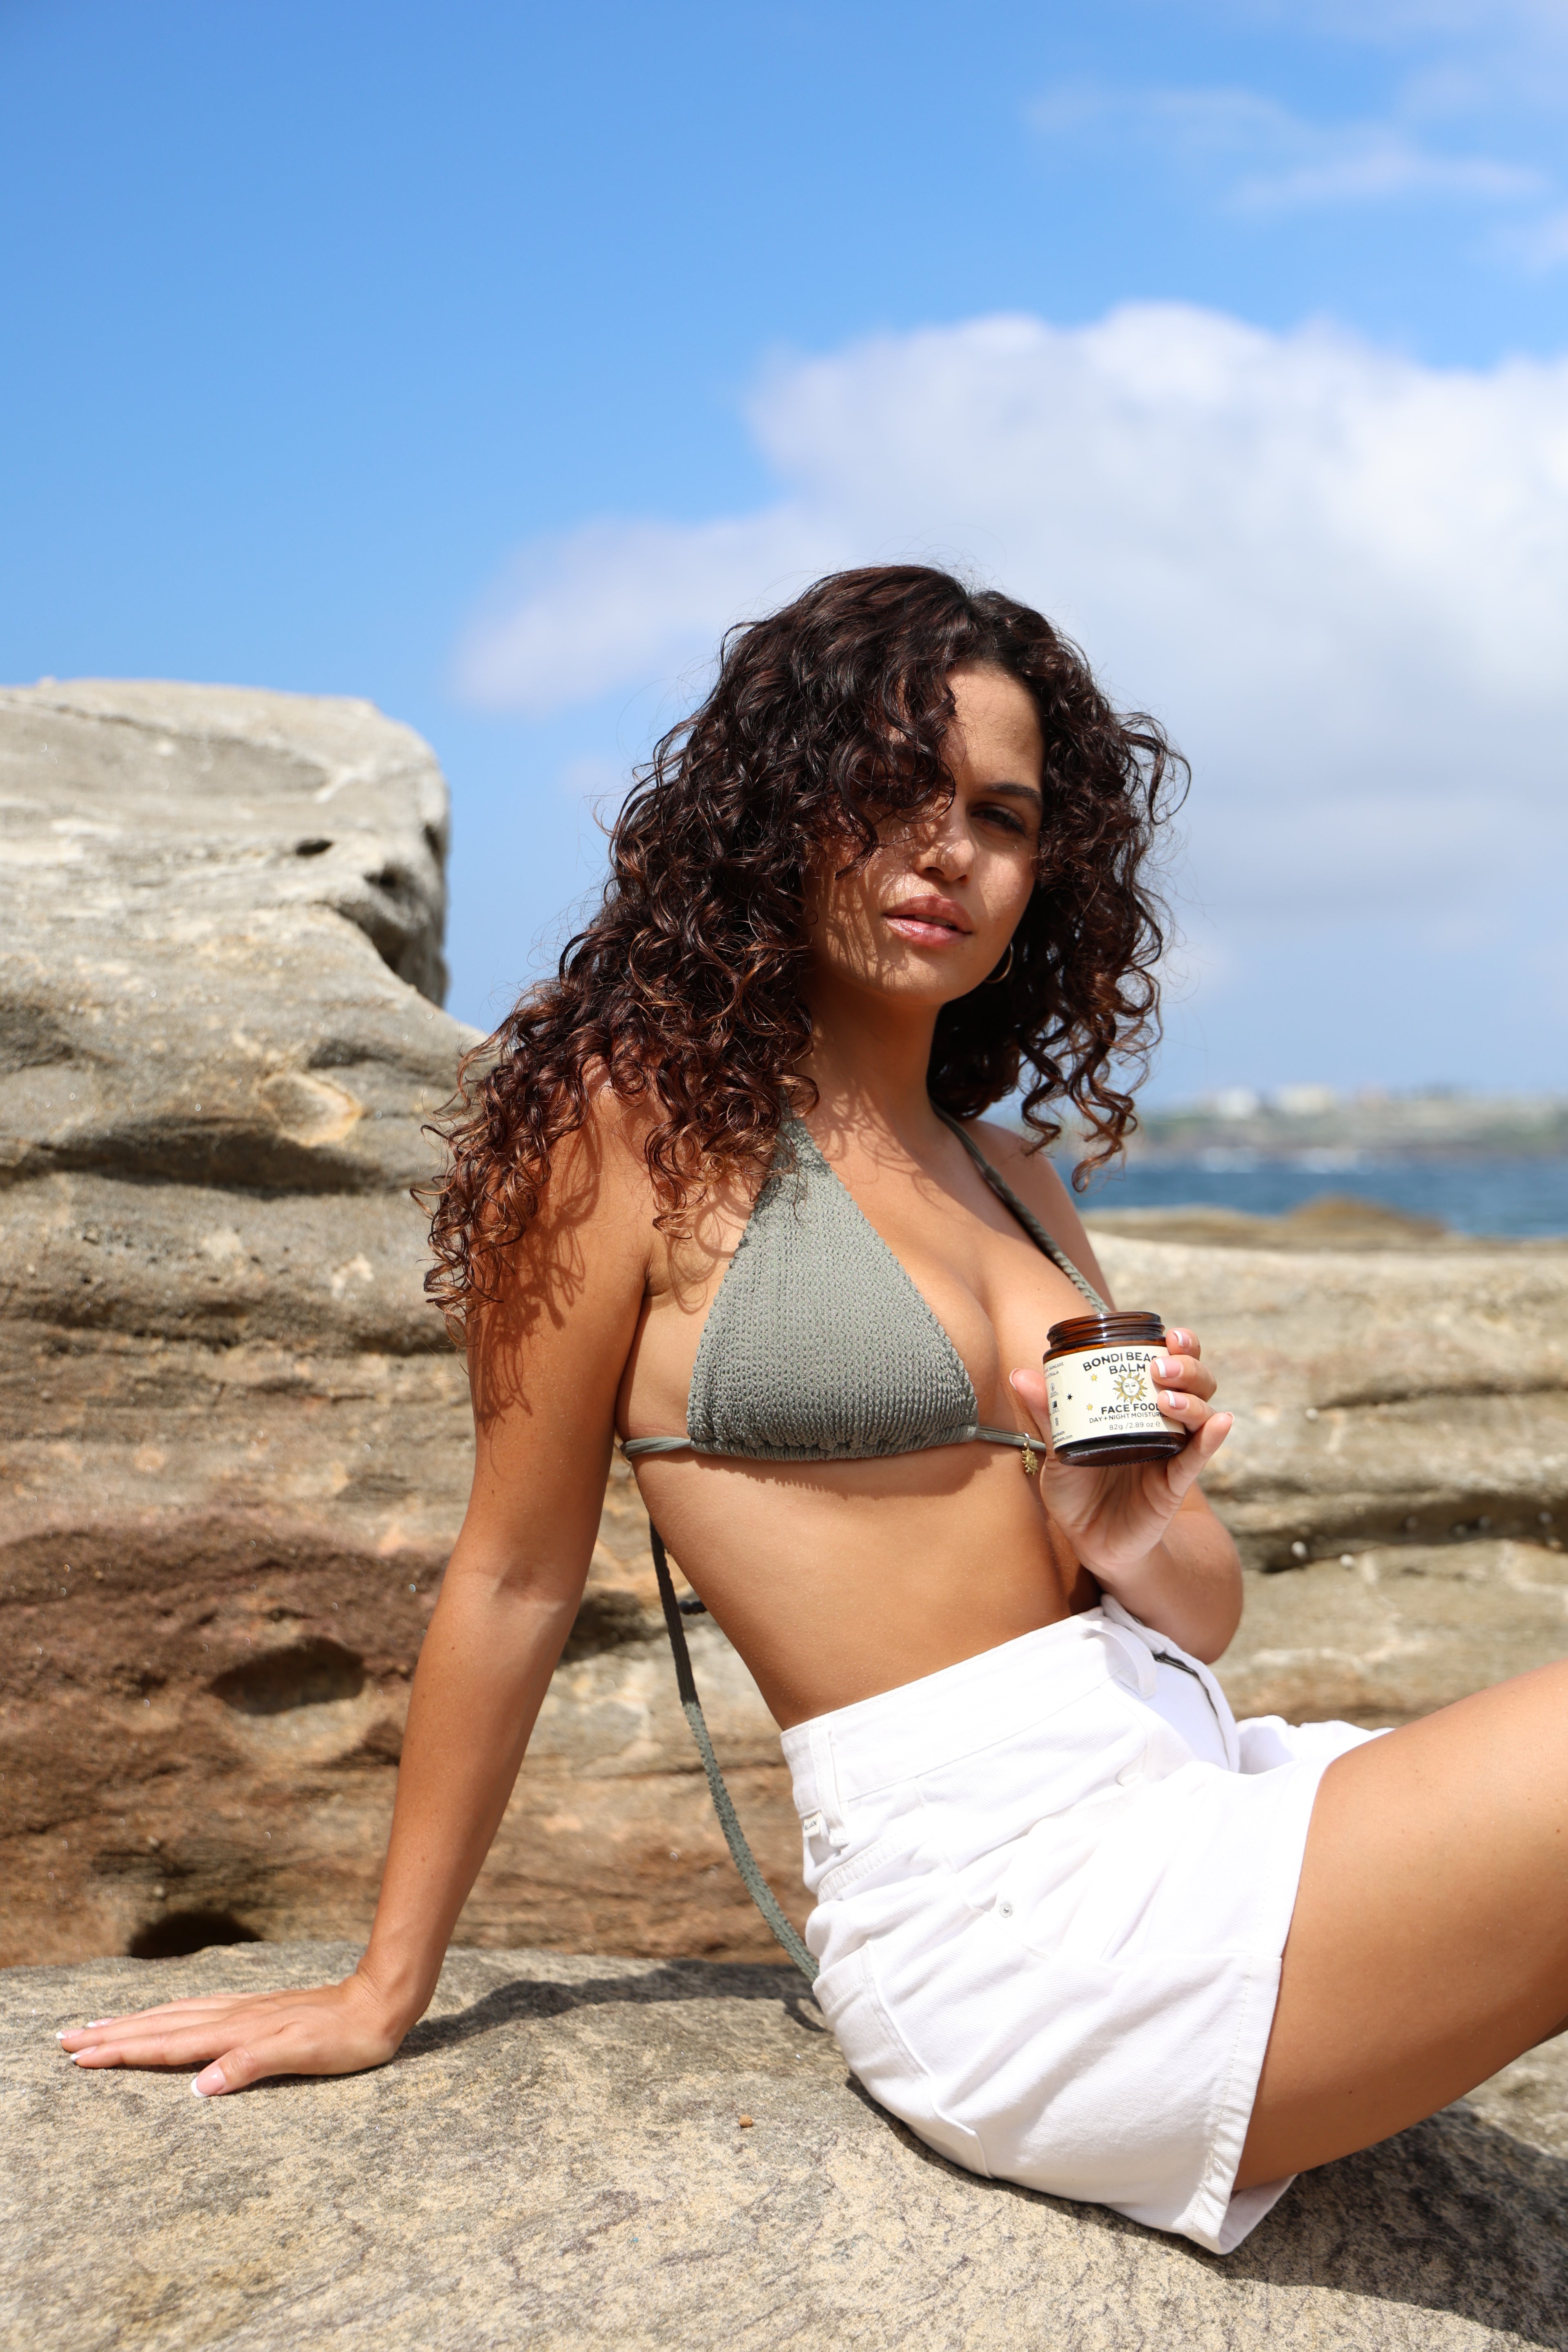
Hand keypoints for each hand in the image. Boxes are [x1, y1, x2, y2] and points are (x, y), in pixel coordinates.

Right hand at [56, 1967, 409, 2096]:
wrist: (380, 2001)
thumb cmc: (345, 2037)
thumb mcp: (302, 2055)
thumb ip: (250, 2065)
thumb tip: (198, 2086)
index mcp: (236, 2032)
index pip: (166, 2043)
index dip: (123, 2051)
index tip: (81, 2057)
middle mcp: (233, 2017)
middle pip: (159, 2025)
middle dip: (112, 2035)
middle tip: (65, 2040)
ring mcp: (243, 2011)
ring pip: (174, 2015)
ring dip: (134, 2022)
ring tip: (98, 2026)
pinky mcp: (256, 2010)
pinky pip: (197, 2011)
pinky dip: (168, 2014)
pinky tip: (164, 2015)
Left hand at [1010, 1327, 1232, 1583]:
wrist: (1088, 1540)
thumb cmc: (1076, 1490)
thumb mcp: (1057, 1450)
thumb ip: (1048, 1414)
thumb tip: (1021, 1375)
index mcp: (1136, 1405)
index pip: (1169, 1365)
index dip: (1177, 1346)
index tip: (1167, 1334)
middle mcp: (1161, 1423)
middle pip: (1194, 1382)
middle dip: (1186, 1366)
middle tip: (1160, 1367)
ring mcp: (1172, 1452)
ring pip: (1200, 1413)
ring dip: (1191, 1399)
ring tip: (1166, 1398)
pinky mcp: (1174, 1484)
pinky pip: (1198, 1458)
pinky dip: (1212, 1438)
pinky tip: (1221, 1422)